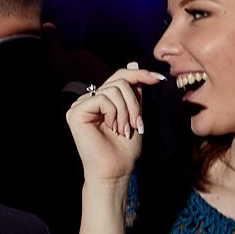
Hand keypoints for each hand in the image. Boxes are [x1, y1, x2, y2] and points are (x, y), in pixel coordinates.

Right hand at [66, 63, 162, 183]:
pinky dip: (114, 113)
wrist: (115, 169)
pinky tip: (112, 127)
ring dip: (126, 111)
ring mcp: (80, 105)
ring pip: (113, 89)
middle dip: (134, 103)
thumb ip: (133, 92)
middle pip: (119, 81)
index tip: (159, 79)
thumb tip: (133, 64)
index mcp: (101, 100)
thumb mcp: (135, 114)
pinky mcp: (76, 112)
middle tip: (137, 124)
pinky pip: (103, 98)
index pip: (119, 77)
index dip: (139, 74)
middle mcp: (88, 100)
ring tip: (124, 129)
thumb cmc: (124, 148)